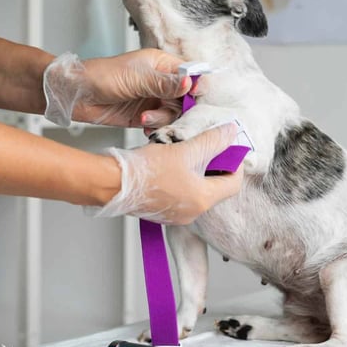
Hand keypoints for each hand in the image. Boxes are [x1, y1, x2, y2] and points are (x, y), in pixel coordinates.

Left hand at [43, 50, 198, 127]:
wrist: (75, 95)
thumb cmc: (100, 76)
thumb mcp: (136, 78)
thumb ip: (164, 83)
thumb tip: (190, 82)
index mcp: (161, 64)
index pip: (190, 74)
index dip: (196, 86)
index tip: (195, 98)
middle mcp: (160, 82)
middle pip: (185, 98)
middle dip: (179, 108)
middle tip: (170, 115)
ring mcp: (152, 99)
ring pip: (174, 113)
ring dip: (162, 119)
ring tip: (145, 118)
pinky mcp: (143, 115)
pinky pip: (160, 124)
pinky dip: (155, 127)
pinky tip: (144, 126)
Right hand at [91, 123, 243, 224]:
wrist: (112, 183)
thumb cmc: (146, 169)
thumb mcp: (185, 149)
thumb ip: (212, 140)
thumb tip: (230, 132)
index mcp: (202, 199)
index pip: (234, 183)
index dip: (235, 163)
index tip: (227, 147)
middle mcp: (193, 212)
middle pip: (217, 187)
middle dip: (214, 164)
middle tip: (206, 146)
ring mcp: (177, 215)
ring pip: (198, 189)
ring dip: (198, 170)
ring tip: (187, 152)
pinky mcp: (164, 211)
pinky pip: (182, 195)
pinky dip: (183, 179)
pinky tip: (172, 163)